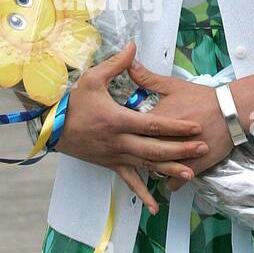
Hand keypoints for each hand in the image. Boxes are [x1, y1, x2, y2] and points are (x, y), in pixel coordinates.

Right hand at [53, 40, 210, 215]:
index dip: (176, 126)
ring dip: (169, 171)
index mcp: (118, 120)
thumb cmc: (72, 101)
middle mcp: (119, 141)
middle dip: (181, 150)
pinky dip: (143, 194)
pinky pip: (129, 182)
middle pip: (155, 148)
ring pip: (146, 166)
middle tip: (203, 148)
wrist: (50, 127)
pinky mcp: (110, 165)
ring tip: (191, 174)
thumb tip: (134, 45)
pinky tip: (155, 207)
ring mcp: (115, 156)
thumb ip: (116, 64)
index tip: (196, 127)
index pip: (153, 124)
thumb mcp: (92, 78)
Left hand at [124, 56, 234, 193]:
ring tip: (152, 165)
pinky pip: (174, 182)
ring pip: (155, 170)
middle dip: (134, 153)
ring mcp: (177, 156)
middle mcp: (164, 140)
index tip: (122, 133)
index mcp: (155, 120)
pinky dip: (172, 182)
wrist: (231, 110)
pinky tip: (169, 179)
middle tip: (132, 151)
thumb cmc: (203, 98)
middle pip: (139, 153)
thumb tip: (129, 65)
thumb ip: (147, 78)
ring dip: (153, 168)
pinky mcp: (192, 166)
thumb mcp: (172, 86)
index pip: (130, 130)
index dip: (125, 133)